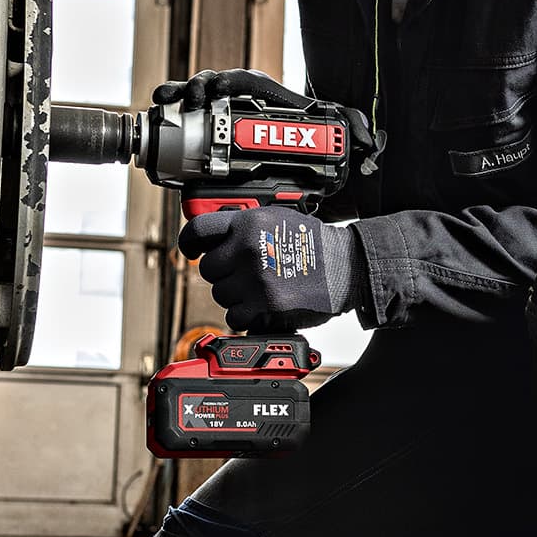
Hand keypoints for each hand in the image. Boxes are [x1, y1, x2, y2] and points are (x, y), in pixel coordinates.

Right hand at [153, 69, 382, 177]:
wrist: (298, 160)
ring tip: (169, 103)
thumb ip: (354, 129)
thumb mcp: (333, 132)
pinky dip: (173, 117)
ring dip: (180, 98)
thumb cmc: (309, 137)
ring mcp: (223, 117)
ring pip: (196, 101)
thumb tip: (368, 138)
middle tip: (191, 99)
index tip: (217, 89)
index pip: (244, 81)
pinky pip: (188, 122)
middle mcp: (240, 102)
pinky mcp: (211, 134)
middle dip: (197, 88)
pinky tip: (162, 117)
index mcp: (265, 94)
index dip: (228, 81)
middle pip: (213, 86)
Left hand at [179, 206, 364, 330]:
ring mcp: (254, 278)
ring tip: (258, 289)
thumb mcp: (278, 219)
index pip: (199, 230)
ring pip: (220, 295)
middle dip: (223, 273)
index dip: (190, 242)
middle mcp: (247, 249)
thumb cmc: (316, 244)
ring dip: (235, 296)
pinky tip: (261, 306)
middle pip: (208, 268)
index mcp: (248, 223)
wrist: (346, 267)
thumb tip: (217, 237)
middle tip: (243, 274)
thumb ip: (245, 225)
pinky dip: (245, 316)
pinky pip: (234, 317)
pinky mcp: (264, 305)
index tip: (191, 251)